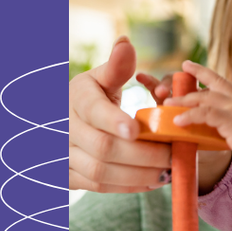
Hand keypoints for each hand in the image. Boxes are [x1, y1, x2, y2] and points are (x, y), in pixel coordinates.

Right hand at [69, 37, 172, 191]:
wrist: (59, 124)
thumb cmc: (89, 98)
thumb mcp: (99, 79)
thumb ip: (116, 67)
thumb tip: (126, 44)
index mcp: (76, 99)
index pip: (94, 111)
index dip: (114, 120)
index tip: (137, 128)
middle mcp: (64, 129)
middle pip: (103, 148)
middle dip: (143, 154)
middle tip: (172, 154)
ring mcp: (63, 155)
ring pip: (101, 172)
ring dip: (139, 174)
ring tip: (168, 169)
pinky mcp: (69, 177)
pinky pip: (99, 186)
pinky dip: (129, 186)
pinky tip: (151, 180)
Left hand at [166, 61, 231, 177]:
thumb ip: (229, 123)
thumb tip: (210, 128)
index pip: (219, 80)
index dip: (201, 71)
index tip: (187, 65)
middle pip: (206, 88)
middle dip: (185, 91)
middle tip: (167, 97)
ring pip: (203, 99)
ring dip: (183, 103)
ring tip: (168, 107)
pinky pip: (205, 114)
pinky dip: (189, 116)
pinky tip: (178, 121)